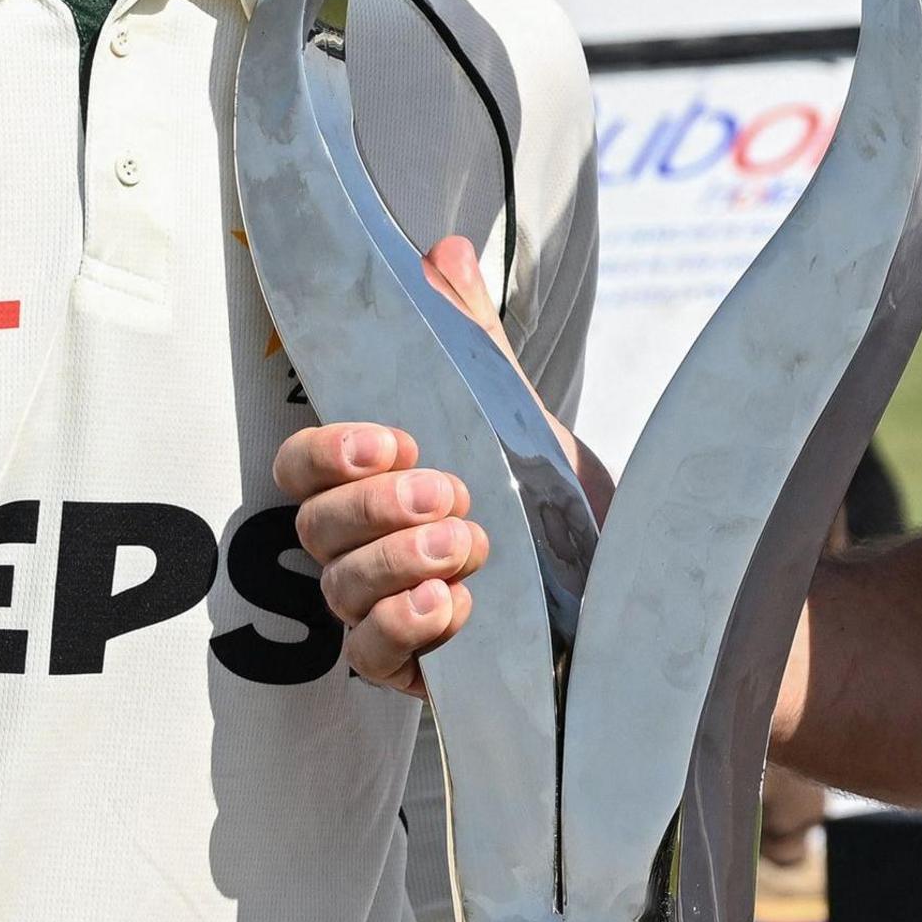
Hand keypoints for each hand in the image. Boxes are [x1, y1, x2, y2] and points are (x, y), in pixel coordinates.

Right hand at [273, 237, 601, 696]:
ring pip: (342, 592)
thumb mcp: (515, 412)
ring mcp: (380, 613)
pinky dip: (406, 630)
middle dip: (378, 507)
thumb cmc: (545, 497)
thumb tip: (444, 251)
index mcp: (369, 484)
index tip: (393, 438)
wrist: (617, 580)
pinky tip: (454, 606)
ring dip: (396, 564)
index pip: (304, 467)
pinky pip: (375, 657)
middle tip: (449, 492)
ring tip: (467, 544)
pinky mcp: (413, 670)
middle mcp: (361, 550)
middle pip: (316, 530)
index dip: (331, 452)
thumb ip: (471, 337)